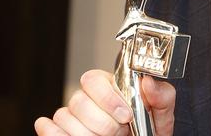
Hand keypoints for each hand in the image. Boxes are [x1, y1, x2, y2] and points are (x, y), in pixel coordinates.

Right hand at [34, 69, 175, 134]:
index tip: (125, 115)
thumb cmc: (149, 130)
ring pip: (64, 117)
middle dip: (101, 122)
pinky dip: (55, 133)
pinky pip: (49, 130)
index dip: (107, 97)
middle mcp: (87, 99)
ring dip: (86, 133)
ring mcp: (72, 117)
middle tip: (119, 131)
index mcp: (110, 87)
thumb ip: (161, 95)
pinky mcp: (61, 132)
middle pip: (78, 101)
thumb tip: (147, 82)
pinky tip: (66, 134)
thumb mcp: (161, 112)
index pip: (93, 79)